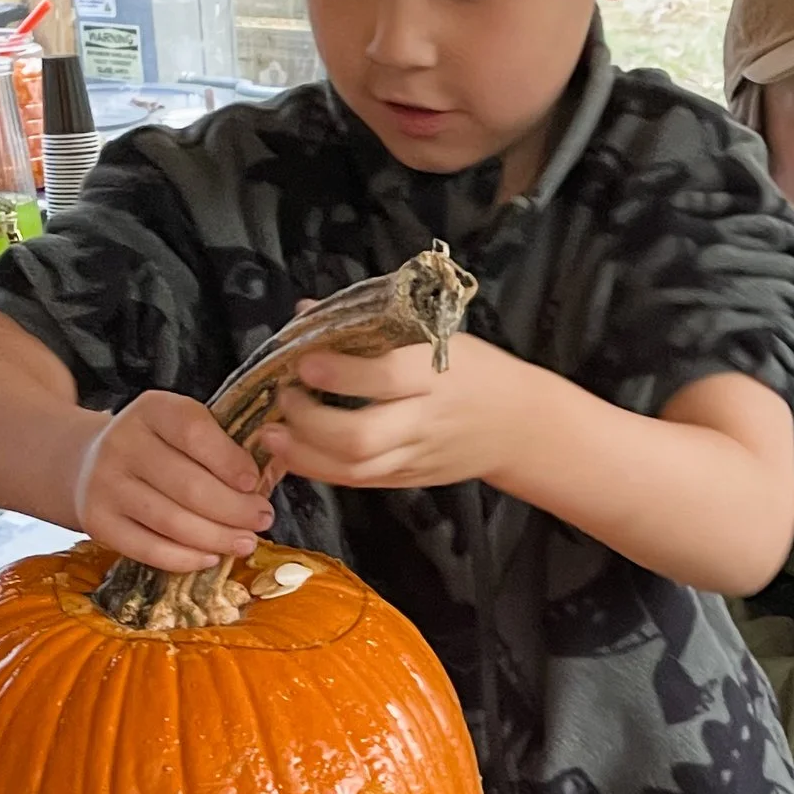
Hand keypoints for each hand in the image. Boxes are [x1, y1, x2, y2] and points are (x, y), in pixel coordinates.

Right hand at [73, 390, 270, 568]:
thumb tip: (270, 476)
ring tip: (245, 542)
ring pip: (172, 522)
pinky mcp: (97, 521)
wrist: (84, 461)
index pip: (194, 432)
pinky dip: (186, 559)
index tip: (255, 482)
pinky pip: (149, 549)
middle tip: (262, 519)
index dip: (230, 461)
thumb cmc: (156, 447)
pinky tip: (211, 557)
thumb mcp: (181, 426)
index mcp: (151, 410)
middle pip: (188, 485)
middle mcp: (122, 442)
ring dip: (217, 538)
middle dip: (235, 509)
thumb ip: (220, 444)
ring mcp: (104, 484)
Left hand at [258, 330, 536, 491]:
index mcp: (437, 374)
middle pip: (362, 437)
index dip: (340, 373)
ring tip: (274, 434)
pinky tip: (294, 453)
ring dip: (304, 454)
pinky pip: (358, 482)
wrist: (519, 425)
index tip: (304, 362)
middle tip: (285, 398)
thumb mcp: (437, 335)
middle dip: (311, 422)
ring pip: (354, 469)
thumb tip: (306, 311)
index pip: (385, 378)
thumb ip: (372, 326)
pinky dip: (319, 470)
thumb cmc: (474, 370)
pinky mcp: (408, 480)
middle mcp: (425, 420)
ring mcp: (416, 456)